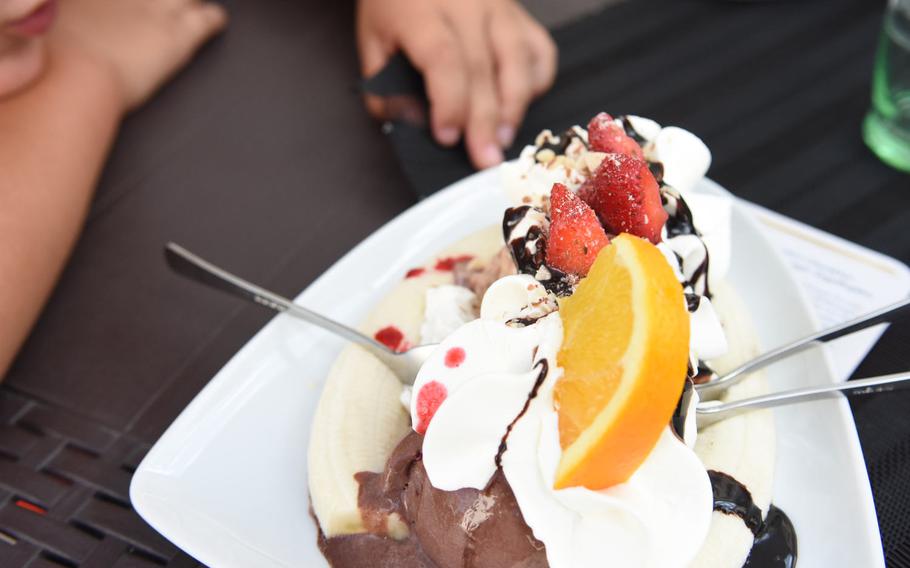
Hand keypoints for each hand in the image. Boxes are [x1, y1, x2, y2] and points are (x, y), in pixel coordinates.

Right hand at [53, 0, 227, 111]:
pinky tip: (218, 21)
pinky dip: (216, 18)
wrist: (74, 75)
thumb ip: (62, 18)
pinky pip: (210, 17)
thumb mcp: (49, 24)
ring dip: (192, 1)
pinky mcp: (180, 34)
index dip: (134, 0)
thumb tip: (66, 22)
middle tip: (161, 8)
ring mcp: (158, 7)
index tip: (131, 4)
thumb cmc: (52, 58)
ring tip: (196, 6)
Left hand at [357, 0, 556, 169]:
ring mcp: (500, 8)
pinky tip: (518, 105)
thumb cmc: (396, 6)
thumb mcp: (373, 41)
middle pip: (483, 68)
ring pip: (517, 60)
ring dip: (513, 107)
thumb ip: (384, 86)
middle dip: (483, 121)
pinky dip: (536, 82)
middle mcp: (467, 6)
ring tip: (502, 140)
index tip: (447, 137)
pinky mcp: (521, 15)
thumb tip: (413, 124)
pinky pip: (540, 51)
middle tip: (484, 160)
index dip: (449, 102)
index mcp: (422, 12)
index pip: (444, 58)